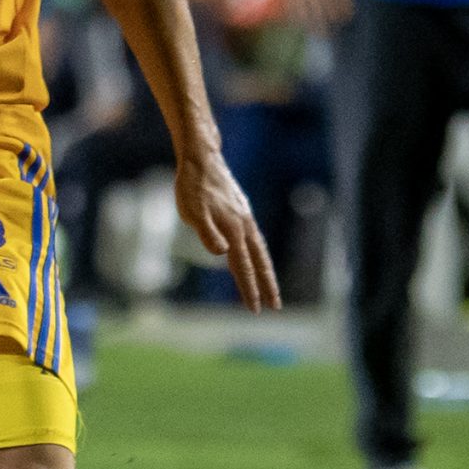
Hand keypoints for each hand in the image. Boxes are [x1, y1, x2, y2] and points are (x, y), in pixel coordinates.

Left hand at [176, 148, 279, 310]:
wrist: (202, 159)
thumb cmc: (192, 187)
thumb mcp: (192, 212)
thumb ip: (207, 233)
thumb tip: (222, 253)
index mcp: (234, 230)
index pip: (242, 267)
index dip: (249, 289)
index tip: (255, 309)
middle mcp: (244, 226)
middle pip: (260, 262)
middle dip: (267, 285)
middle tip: (276, 306)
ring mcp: (245, 218)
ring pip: (260, 250)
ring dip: (266, 271)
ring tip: (271, 287)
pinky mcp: (242, 212)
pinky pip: (254, 239)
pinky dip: (259, 254)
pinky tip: (255, 257)